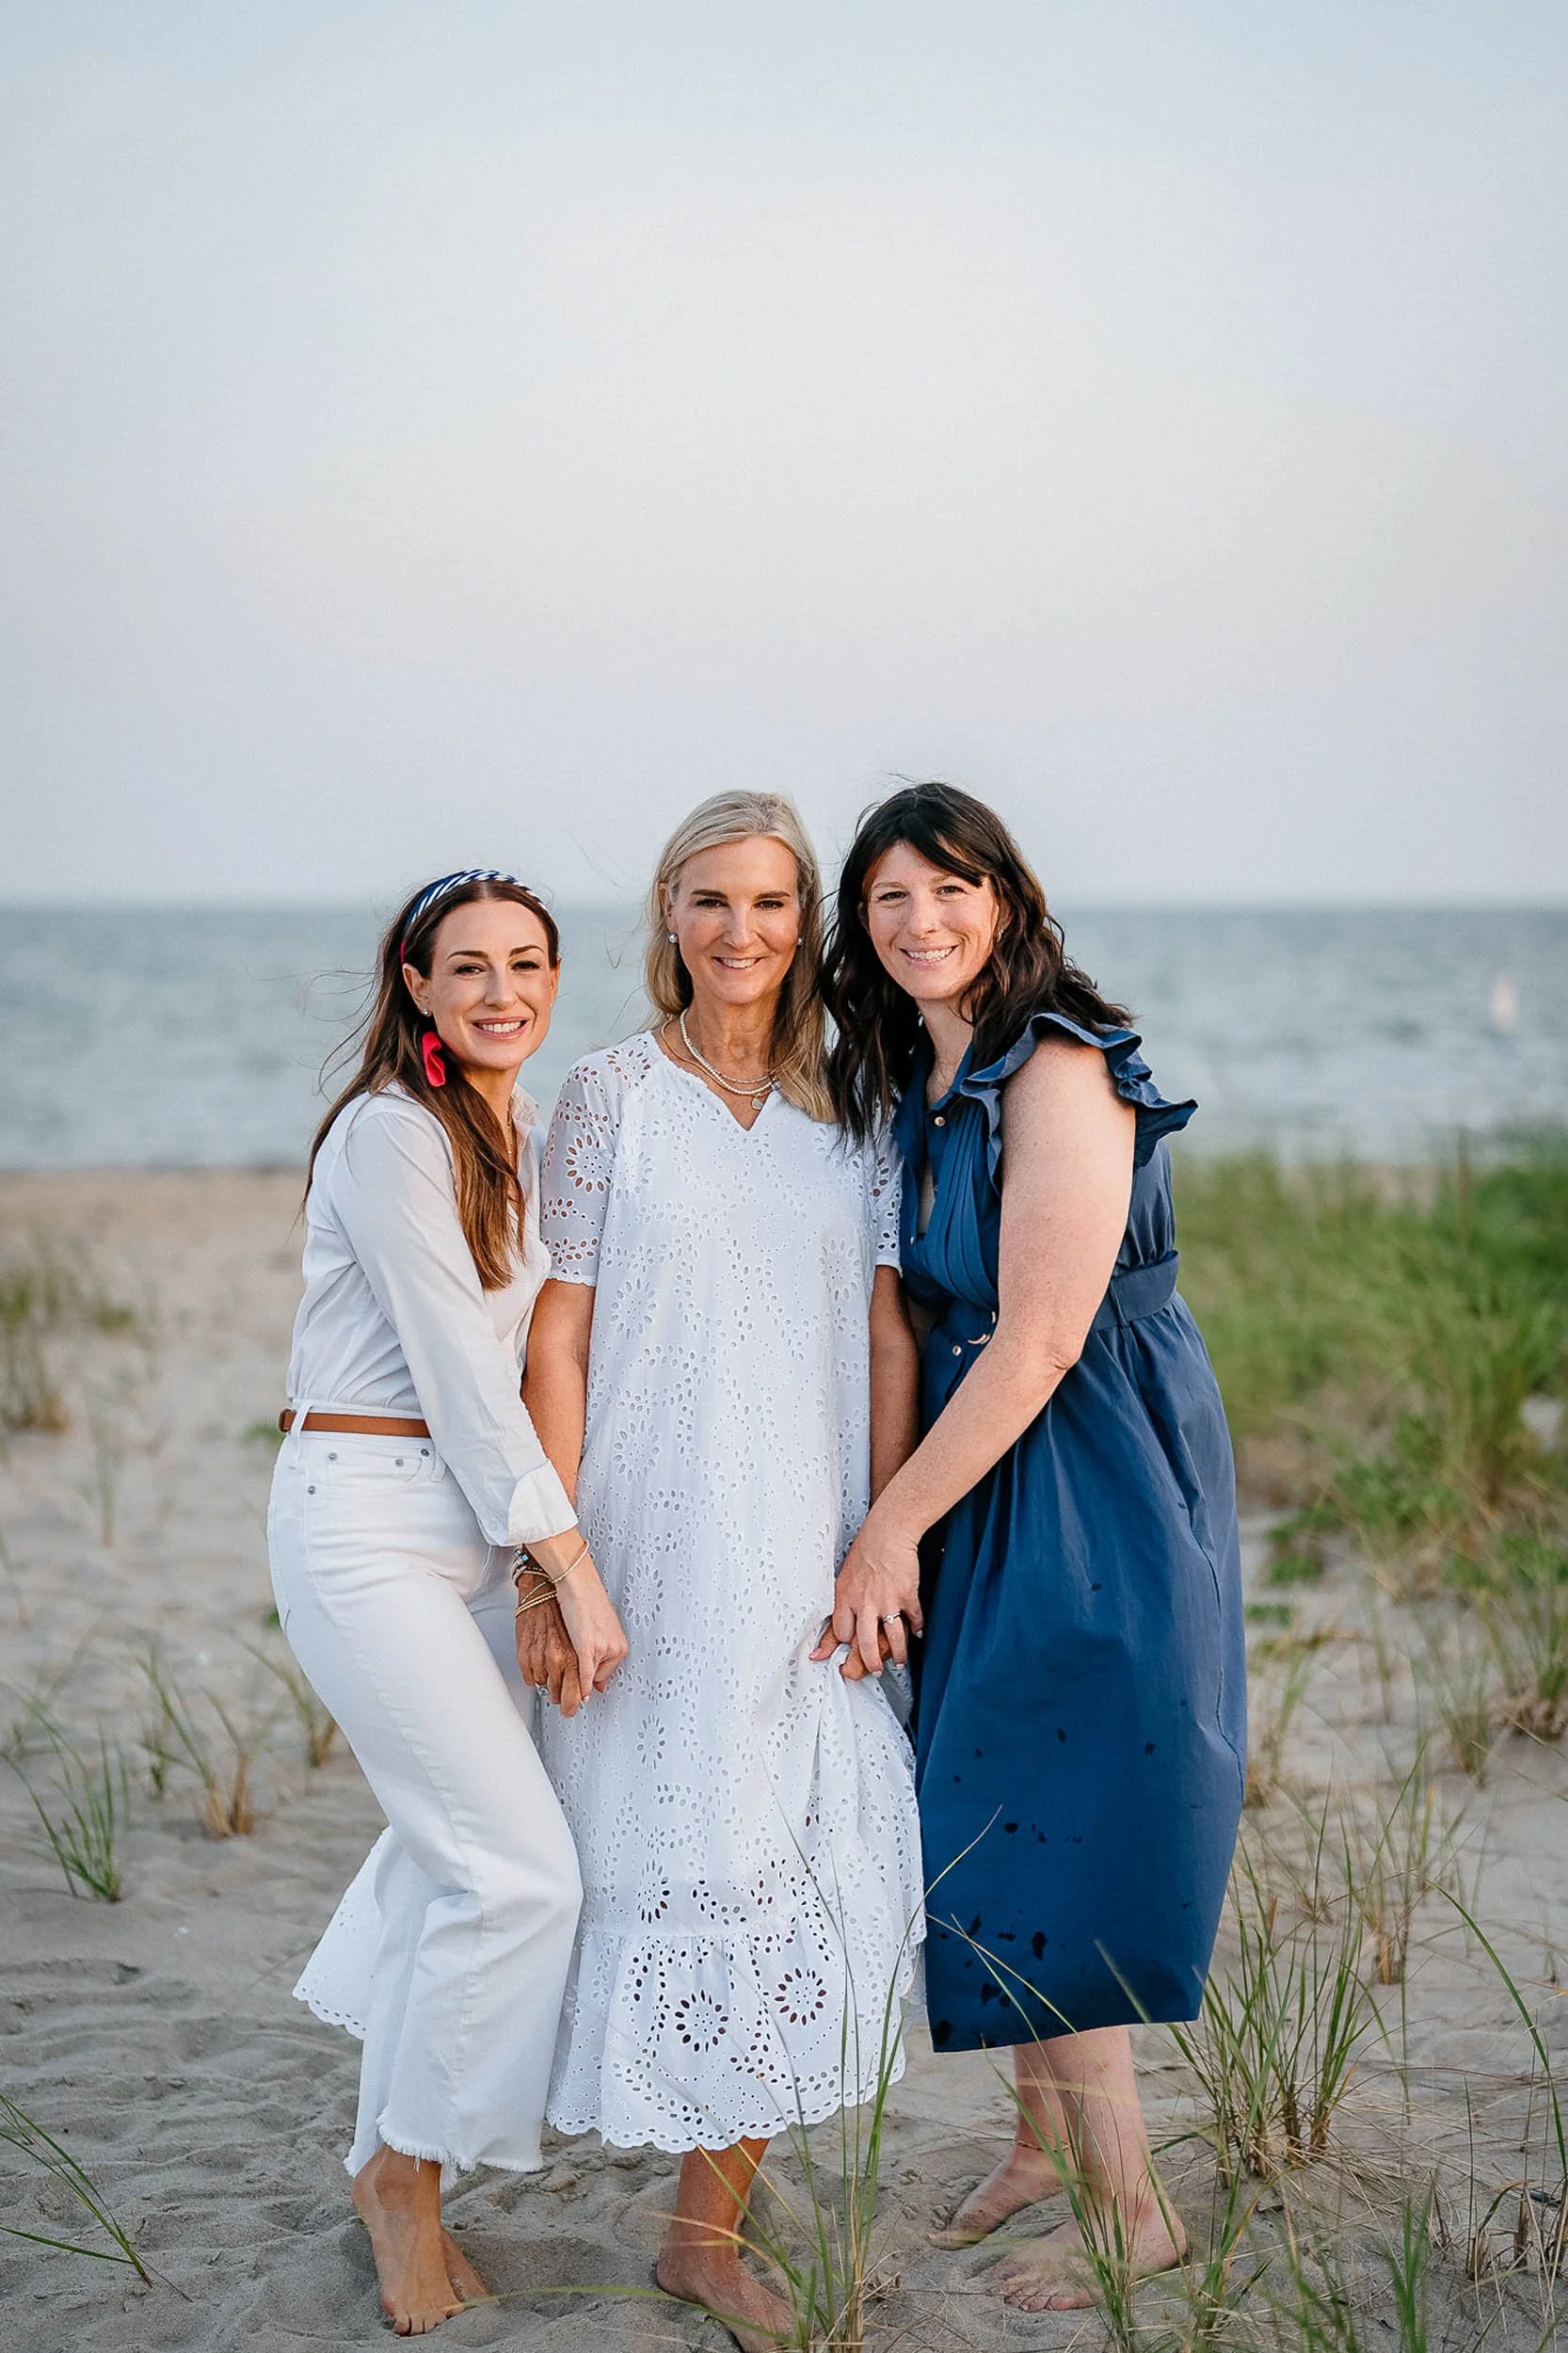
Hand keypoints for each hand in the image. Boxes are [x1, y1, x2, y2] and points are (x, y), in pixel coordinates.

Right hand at [515, 1580, 585, 1716]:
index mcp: (580, 1656)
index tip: (577, 1703)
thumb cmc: (570, 1606)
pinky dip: (536, 1674)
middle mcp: (559, 1659)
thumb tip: (597, 1685)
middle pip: (561, 1696)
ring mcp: (540, 1658)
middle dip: (564, 1697)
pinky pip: (530, 1677)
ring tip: (553, 1669)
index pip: (579, 1693)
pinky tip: (542, 1662)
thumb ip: (598, 1664)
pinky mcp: (525, 1655)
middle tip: (565, 1695)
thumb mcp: (595, 1635)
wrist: (545, 1588)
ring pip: (545, 1687)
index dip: (577, 1701)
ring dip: (549, 1682)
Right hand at [554, 1557, 628, 1695]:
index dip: (595, 1674)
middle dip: (586, 1673)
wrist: (577, 1582)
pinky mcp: (586, 1647)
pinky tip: (579, 1694)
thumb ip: (602, 1648)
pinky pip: (585, 1676)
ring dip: (579, 1677)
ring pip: (590, 1675)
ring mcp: (601, 1648)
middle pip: (599, 1674)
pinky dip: (582, 1687)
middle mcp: (614, 1646)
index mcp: (619, 1642)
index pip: (608, 1671)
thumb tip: (597, 1676)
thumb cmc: (585, 1598)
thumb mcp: (602, 1626)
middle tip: (576, 1664)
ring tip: (570, 1663)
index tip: (589, 1678)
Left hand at [809, 1509, 922, 1677]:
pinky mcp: (907, 1596)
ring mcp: (887, 1602)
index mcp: (845, 1598)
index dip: (844, 1644)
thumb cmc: (866, 1548)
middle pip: (865, 1645)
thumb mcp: (844, 1574)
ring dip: (898, 1654)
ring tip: (900, 1661)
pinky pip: (914, 1620)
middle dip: (871, 1663)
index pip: (841, 1632)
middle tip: (875, 1671)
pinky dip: (918, 1628)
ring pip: (893, 1639)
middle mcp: (864, 1604)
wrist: (888, 1532)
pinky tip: (919, 1633)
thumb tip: (841, 1619)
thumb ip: (844, 1598)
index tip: (845, 1654)